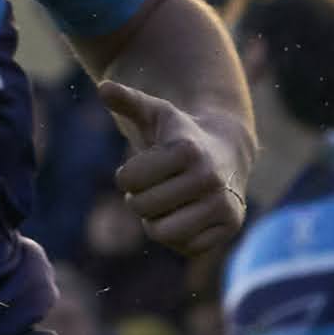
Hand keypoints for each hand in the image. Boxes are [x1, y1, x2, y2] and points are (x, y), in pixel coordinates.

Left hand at [101, 77, 248, 260]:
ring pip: (164, 233)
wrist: (227, 152)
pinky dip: (178, 236)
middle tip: (157, 186)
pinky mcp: (230, 227)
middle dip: (140, 199)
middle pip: (143, 208)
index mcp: (187, 150)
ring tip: (168, 203)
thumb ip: (128, 101)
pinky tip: (188, 214)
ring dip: (156, 222)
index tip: (145, 165)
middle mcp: (211, 177)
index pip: (128, 180)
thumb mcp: (155, 113)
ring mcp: (224, 204)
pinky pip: (186, 247)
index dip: (128, 176)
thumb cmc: (180, 133)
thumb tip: (103, 87)